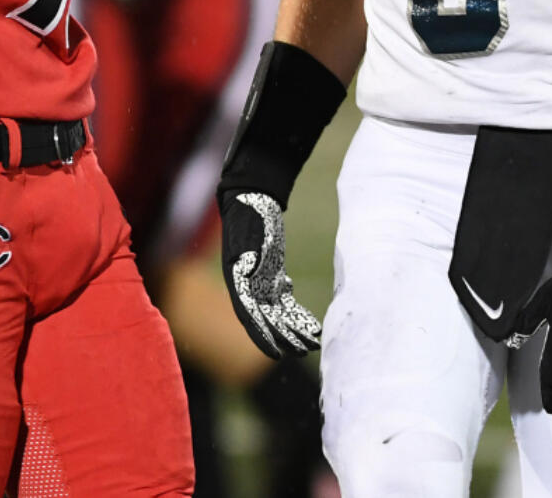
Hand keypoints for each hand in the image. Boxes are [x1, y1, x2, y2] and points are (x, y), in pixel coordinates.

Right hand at [220, 189, 322, 358]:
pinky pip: (283, 299)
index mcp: (237, 279)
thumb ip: (251, 252)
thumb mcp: (251, 232)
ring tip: (313, 341)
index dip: (263, 337)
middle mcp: (247, 285)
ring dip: (293, 327)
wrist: (252, 197)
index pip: (250, 316)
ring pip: (277, 312)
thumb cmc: (251, 213)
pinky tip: (310, 322)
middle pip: (267, 319)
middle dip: (285, 337)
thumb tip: (252, 269)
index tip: (278, 355)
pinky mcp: (270, 274)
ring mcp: (259, 281)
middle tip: (306, 350)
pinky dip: (295, 312)